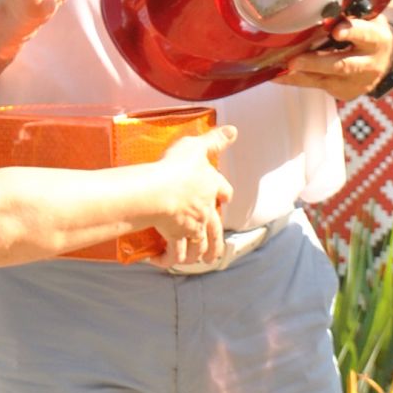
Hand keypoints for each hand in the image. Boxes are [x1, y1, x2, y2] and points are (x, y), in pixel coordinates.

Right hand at [147, 127, 235, 266]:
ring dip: (198, 255)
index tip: (225, 199)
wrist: (159, 191)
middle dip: (216, 243)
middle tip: (215, 253)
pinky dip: (168, 259)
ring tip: (196, 261)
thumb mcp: (196, 147)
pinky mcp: (175, 238)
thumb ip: (214, 140)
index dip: (224, 194)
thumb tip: (234, 130)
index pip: (224, 191)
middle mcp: (205, 211)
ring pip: (199, 246)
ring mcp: (192, 227)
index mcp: (210, 187)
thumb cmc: (175, 168)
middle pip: (216, 231)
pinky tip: (161, 261)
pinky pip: (174, 254)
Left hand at [274, 16, 392, 101]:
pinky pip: (318, 86)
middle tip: (294, 61)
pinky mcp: (345, 93)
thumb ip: (349, 13)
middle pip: (342, 65)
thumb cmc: (369, 33)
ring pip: (327, 80)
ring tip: (280, 70)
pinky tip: (280, 76)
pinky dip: (298, 80)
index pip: (365, 34)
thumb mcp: (368, 19)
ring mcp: (357, 82)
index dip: (352, 32)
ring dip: (301, 75)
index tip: (336, 31)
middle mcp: (369, 63)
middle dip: (316, 63)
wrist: (386, 59)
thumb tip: (320, 4)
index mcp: (376, 39)